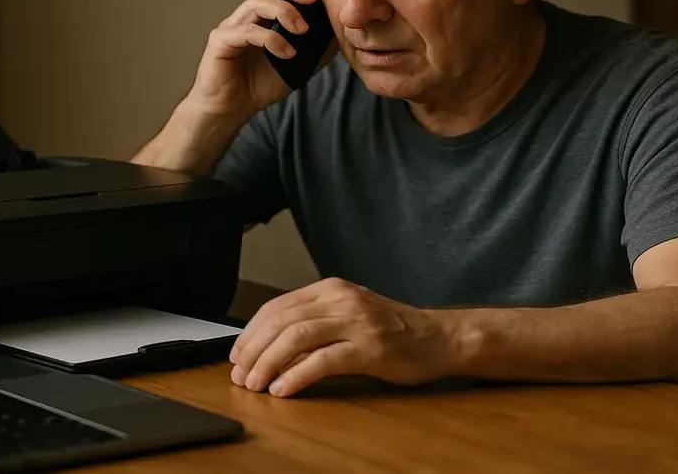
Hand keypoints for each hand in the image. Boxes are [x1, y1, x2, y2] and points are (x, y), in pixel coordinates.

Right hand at [184, 0, 319, 120]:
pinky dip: (270, 39)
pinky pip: (246, 31)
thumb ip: (314, 51)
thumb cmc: (256, 86)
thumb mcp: (295, 66)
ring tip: (302, 30)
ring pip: (255, 4)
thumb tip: (338, 36)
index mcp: (261, 19)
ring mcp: (231, 27)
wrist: (229, 110)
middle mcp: (244, 18)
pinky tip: (286, 53)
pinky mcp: (220, 41)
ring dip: (283, 12)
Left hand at [228, 278, 455, 397]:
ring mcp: (357, 322)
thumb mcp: (349, 314)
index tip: (237, 354)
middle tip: (240, 375)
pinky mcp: (370, 349)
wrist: (440, 337)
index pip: (277, 306)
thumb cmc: (394, 330)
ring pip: (296, 338)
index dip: (250, 332)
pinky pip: (323, 360)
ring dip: (268, 363)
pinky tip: (283, 389)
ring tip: (255, 384)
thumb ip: (315, 321)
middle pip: (281, 322)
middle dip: (253, 350)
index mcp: (330, 288)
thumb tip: (271, 346)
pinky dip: (297, 376)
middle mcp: (340, 299)